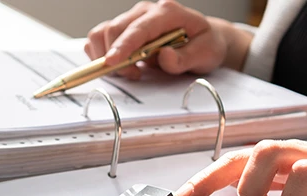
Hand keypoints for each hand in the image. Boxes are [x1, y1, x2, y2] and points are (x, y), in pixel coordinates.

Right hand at [84, 0, 251, 79]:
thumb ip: (185, 58)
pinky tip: (121, 63)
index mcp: (167, 12)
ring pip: (103, 32)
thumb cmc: (206, 44)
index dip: (123, 46)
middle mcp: (146, 11)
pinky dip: (102, 53)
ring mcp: (134, 18)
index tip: (111, 62)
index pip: (139, 28)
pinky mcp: (125, 28)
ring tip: (131, 70)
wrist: (205, 39)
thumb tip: (164, 57)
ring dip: (107, 55)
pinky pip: (101, 37)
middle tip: (134, 75)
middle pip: (115, 29)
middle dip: (116, 57)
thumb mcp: (205, 54)